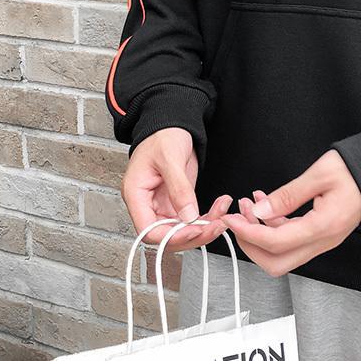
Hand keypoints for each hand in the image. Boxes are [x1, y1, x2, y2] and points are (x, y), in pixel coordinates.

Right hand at [122, 127, 230, 249]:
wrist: (172, 124)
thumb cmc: (163, 135)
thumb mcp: (171, 158)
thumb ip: (179, 188)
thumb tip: (188, 216)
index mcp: (136, 195)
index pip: (148, 231)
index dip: (172, 236)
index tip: (195, 230)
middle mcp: (147, 204)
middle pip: (167, 235)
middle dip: (194, 234)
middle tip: (218, 225)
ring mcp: (162, 204)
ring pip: (182, 229)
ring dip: (205, 227)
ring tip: (224, 215)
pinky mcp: (177, 201)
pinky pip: (191, 218)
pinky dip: (207, 217)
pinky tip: (220, 207)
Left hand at [221, 149, 360, 276]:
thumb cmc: (354, 170)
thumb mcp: (319, 174)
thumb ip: (288, 195)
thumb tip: (259, 211)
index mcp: (324, 226)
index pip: (276, 243)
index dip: (248, 233)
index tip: (232, 219)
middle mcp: (324, 241)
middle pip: (277, 263)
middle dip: (251, 245)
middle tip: (237, 220)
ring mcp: (323, 241)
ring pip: (283, 255)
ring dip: (260, 235)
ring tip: (249, 205)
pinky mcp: (321, 235)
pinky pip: (292, 241)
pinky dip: (273, 228)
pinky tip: (266, 206)